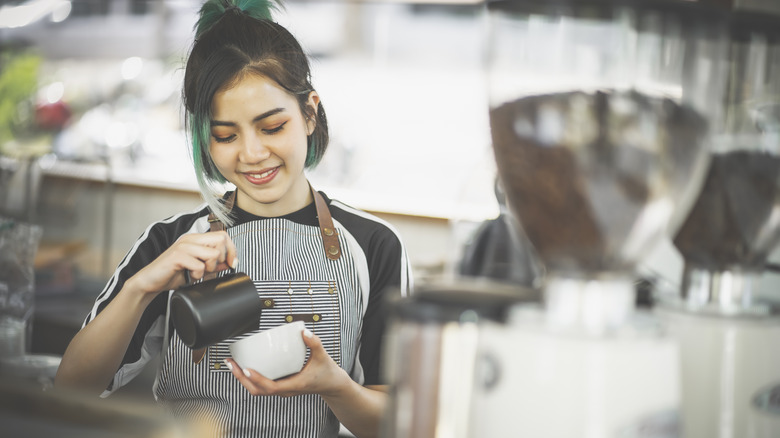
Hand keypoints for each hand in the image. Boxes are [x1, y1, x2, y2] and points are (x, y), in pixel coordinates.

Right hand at [128, 231, 237, 296]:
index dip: (231, 249)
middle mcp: (190, 239)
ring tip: (198, 273)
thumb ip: (213, 264)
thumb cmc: (172, 274)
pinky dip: (198, 275)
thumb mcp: (198, 269)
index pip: (223, 235)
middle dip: (222, 258)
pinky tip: (189, 276)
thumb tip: (230, 262)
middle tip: (210, 268)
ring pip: (213, 253)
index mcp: (196, 239)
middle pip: (221, 240)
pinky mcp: (177, 256)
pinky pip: (199, 265)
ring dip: (209, 268)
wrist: (150, 282)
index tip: (232, 263)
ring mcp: (183, 246)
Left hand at [224, 329, 349, 397]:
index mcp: (294, 385)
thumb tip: (304, 331)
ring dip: (243, 379)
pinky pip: (261, 385)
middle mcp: (285, 390)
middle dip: (241, 378)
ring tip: (233, 364)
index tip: (246, 369)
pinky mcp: (280, 385)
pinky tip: (245, 365)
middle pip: (257, 390)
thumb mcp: (323, 356)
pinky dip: (250, 377)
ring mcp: (282, 389)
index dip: (257, 379)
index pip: (271, 387)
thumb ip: (315, 343)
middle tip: (231, 363)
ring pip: (257, 389)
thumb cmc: (327, 373)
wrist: (331, 384)